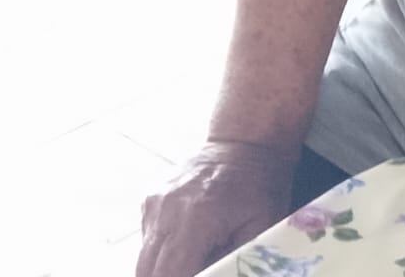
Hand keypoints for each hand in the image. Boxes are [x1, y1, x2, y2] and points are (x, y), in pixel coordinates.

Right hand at [136, 140, 296, 276]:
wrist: (246, 141)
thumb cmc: (261, 184)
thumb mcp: (261, 226)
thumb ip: (232, 262)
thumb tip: (216, 275)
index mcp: (195, 218)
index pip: (169, 274)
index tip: (202, 275)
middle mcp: (165, 210)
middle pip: (147, 272)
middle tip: (198, 270)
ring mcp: (152, 203)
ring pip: (143, 258)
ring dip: (163, 268)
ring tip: (195, 257)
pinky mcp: (148, 199)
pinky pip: (147, 238)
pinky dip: (162, 249)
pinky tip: (189, 239)